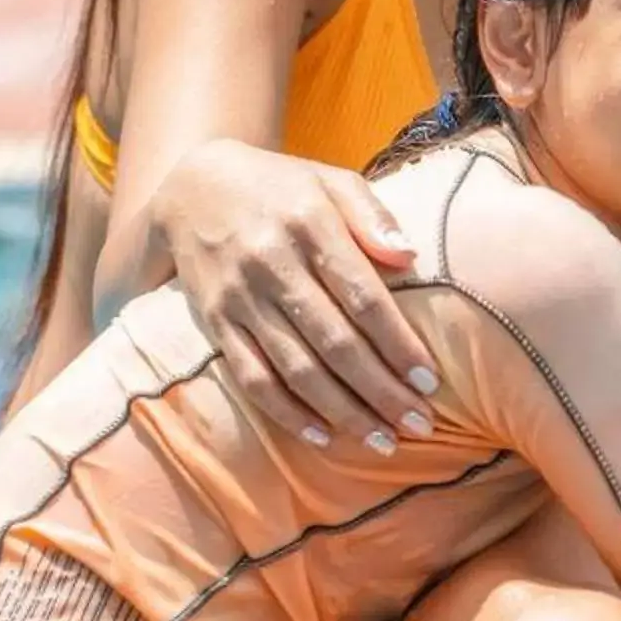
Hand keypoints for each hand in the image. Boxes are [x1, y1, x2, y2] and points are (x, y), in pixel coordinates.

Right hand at [127, 139, 435, 453]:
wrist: (191, 187)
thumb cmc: (283, 187)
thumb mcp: (331, 180)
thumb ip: (373, 215)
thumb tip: (411, 255)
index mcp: (310, 224)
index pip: (362, 296)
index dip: (398, 343)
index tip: (429, 381)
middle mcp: (272, 263)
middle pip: (334, 342)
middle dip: (380, 390)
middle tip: (419, 425)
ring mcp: (239, 298)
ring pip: (296, 369)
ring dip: (343, 411)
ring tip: (383, 441)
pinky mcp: (215, 323)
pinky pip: (252, 378)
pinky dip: (287, 412)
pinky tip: (324, 436)